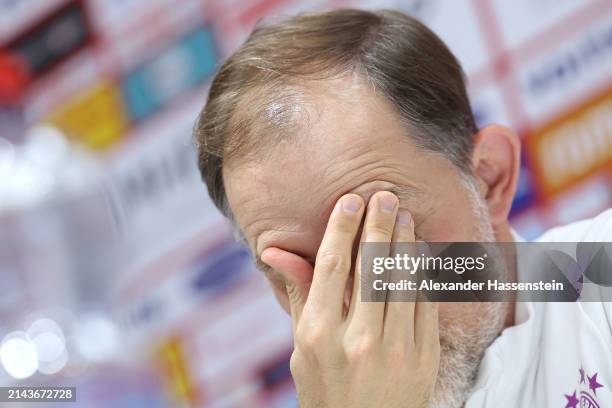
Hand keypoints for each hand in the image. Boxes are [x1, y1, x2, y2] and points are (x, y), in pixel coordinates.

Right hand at [261, 191, 439, 407]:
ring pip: (404, 280)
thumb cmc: (325, 388)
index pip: (333, 266)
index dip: (343, 228)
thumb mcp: (301, 346)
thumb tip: (275, 251)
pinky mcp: (424, 357)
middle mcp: (357, 339)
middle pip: (372, 266)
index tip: (351, 201)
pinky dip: (423, 273)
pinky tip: (419, 251)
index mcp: (320, 334)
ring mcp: (395, 349)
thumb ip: (299, 294)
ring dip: (405, 242)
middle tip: (384, 195)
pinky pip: (425, 303)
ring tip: (404, 215)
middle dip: (379, 225)